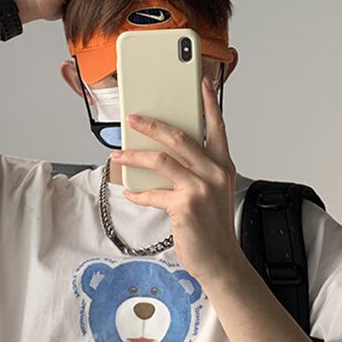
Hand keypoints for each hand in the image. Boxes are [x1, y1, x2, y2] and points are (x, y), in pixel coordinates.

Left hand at [112, 77, 241, 284]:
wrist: (221, 261)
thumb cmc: (213, 229)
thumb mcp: (212, 193)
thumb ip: (196, 172)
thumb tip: (162, 157)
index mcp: (223, 166)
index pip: (216, 126)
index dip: (207, 101)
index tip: (198, 81)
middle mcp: (215, 172)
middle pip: (180, 136)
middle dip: (152, 123)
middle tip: (133, 117)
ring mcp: (201, 188)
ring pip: (162, 160)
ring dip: (135, 156)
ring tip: (118, 155)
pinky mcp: (185, 206)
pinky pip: (153, 193)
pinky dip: (138, 193)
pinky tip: (129, 193)